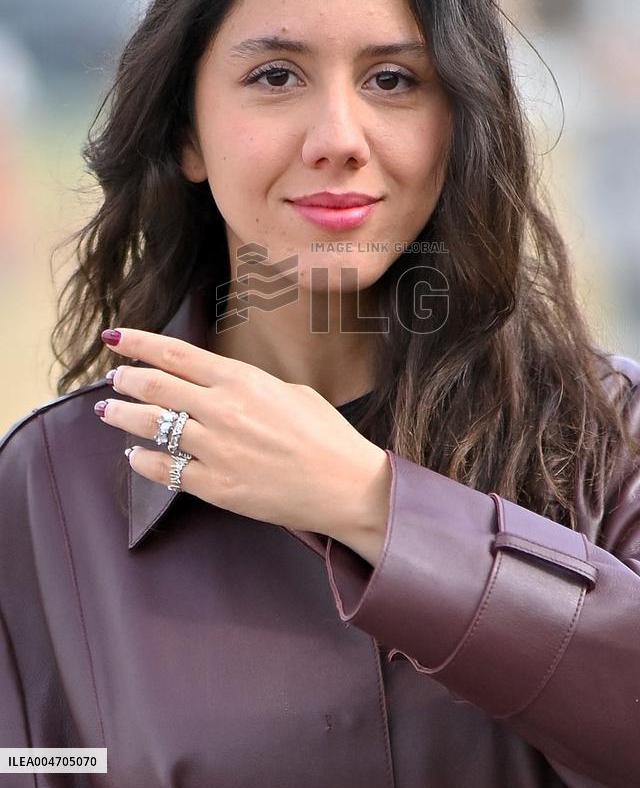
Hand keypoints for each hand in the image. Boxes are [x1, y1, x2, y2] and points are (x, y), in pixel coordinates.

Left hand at [96, 327, 390, 544]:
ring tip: (108, 411)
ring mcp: (215, 449)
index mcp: (241, 380)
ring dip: (123, 416)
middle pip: (155, 387)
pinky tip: (135, 456)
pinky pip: (164, 471)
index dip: (138, 344)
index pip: (174, 354)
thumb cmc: (327, 436)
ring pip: (151, 427)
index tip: (115, 338)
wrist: (344, 486)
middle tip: (114, 379)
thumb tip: (222, 388)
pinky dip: (143, 460)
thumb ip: (250, 386)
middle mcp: (221, 410)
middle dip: (126, 379)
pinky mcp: (214, 486)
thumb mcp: (291, 391)